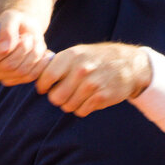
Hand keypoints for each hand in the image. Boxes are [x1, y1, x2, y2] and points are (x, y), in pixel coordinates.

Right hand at [0, 10, 52, 85]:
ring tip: (35, 42)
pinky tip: (41, 52)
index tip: (20, 38)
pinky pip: (30, 76)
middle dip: (24, 49)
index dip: (4, 51)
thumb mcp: (10, 17)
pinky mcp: (13, 80)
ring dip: (33, 55)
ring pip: (21, 71)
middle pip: (8, 66)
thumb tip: (6, 46)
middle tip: (29, 36)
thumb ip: (7, 29)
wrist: (22, 30)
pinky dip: (39, 63)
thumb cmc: (14, 22)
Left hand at [35, 43, 151, 116]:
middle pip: (55, 97)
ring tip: (79, 94)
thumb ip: (58, 64)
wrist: (129, 64)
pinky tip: (90, 98)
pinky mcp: (101, 97)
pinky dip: (83, 108)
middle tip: (65, 93)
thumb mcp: (78, 53)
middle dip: (58, 98)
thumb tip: (35, 76)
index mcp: (70, 56)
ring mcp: (91, 84)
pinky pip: (81, 111)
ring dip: (71, 104)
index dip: (43, 86)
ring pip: (67, 106)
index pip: (46, 78)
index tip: (46, 88)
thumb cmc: (97, 59)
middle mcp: (80, 70)